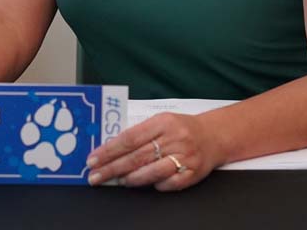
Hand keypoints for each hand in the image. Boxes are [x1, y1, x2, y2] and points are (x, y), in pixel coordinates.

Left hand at [85, 112, 226, 191]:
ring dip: (131, 178)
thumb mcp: (160, 121)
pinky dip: (156, 185)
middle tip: (95, 176)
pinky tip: (147, 184)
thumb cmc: (181, 128)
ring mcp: (184, 156)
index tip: (93, 159)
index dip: (109, 150)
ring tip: (118, 180)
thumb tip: (111, 147)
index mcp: (162, 122)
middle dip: (112, 168)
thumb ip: (139, 133)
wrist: (214, 136)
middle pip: (136, 156)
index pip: (129, 138)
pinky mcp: (193, 173)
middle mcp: (174, 138)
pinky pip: (170, 183)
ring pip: (152, 171)